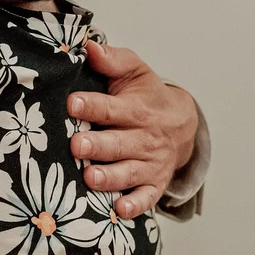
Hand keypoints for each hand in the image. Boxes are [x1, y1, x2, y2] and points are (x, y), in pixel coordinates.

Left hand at [69, 41, 198, 218]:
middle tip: (76, 145)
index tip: (72, 104)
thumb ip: (112, 60)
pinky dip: (135, 205)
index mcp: (136, 109)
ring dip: (110, 177)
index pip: (112, 107)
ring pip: (129, 172)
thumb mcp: (134, 71)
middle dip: (97, 145)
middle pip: (118, 143)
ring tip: (90, 178)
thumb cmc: (147, 95)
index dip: (92, 105)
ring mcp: (150, 163)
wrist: (182, 123)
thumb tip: (88, 45)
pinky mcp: (153, 183)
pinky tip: (120, 210)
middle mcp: (144, 138)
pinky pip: (146, 197)